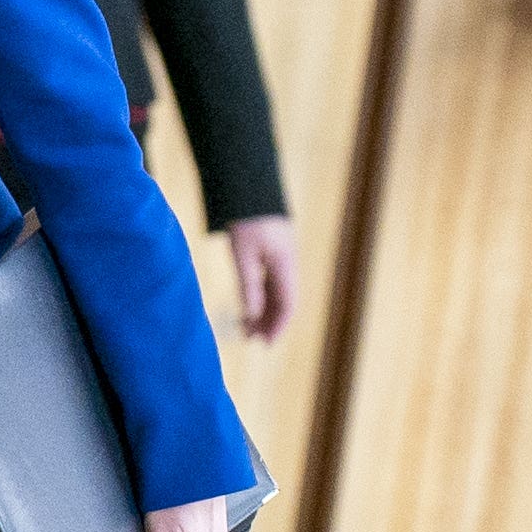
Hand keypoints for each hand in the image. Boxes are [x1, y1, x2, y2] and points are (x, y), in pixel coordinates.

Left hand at [226, 215, 299, 342]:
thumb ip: (249, 284)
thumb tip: (252, 313)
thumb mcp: (242, 254)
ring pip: (277, 291)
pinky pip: (272, 280)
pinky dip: (262, 294)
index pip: (287, 305)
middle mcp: (288, 264)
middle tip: (250, 337)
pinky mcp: (275, 251)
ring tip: (246, 325)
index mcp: (285, 266)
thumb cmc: (246, 220)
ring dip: (264, 309)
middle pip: (283, 300)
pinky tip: (250, 303)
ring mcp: (283, 257)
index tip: (265, 343)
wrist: (250, 188)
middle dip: (269, 321)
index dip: (278, 326)